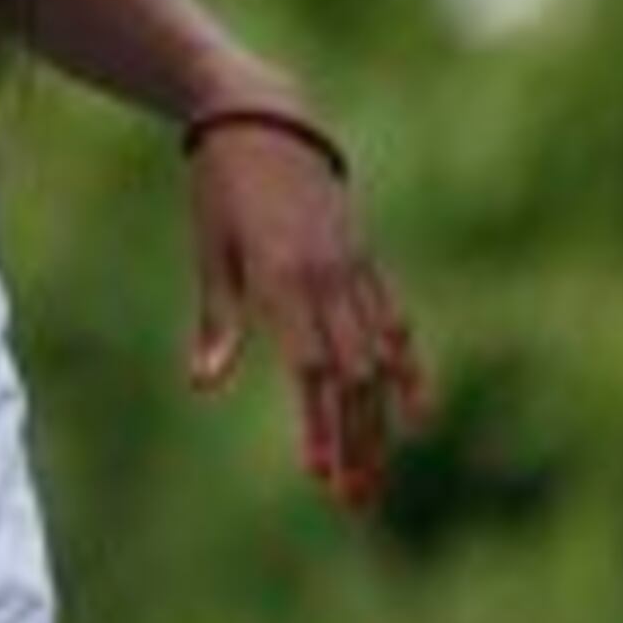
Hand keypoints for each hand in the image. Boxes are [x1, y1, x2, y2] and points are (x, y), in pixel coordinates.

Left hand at [181, 119, 431, 513]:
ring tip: (379, 478)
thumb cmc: (222, 191)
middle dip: (355, 442)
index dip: (319, 425)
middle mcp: (330, 280)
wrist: (266, 120)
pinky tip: (417, 413)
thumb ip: (218, 323)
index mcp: (285, 280)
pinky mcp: (366, 262)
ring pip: (380, 360)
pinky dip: (408, 369)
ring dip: (380, 422)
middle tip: (355, 502)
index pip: (311, 371)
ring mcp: (355, 271)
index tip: (321, 475)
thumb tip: (205, 386)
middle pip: (353, 378)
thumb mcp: (211, 254)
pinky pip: (395, 323)